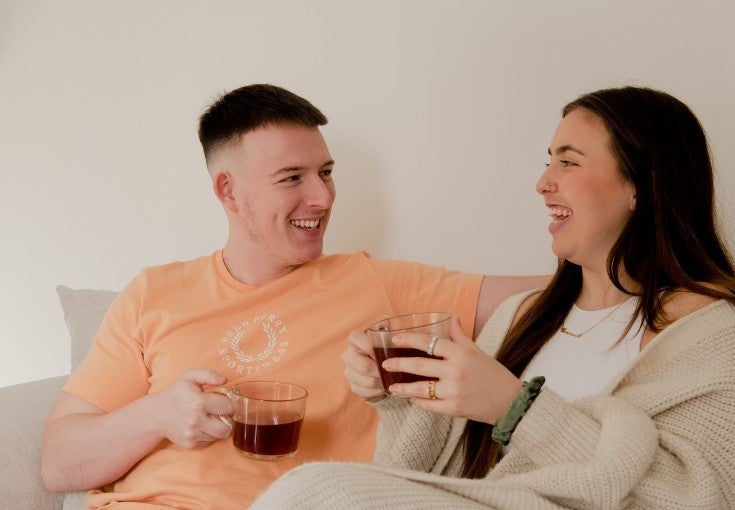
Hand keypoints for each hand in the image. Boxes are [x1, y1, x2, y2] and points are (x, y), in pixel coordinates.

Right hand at [151, 368, 232, 448]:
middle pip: (227, 428)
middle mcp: (196, 421)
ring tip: (208, 418)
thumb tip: (225, 380)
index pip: (228, 407)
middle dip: (227, 420)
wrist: (156, 414)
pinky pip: (209, 441)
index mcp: (199, 402)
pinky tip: (200, 426)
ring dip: (217, 427)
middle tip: (220, 413)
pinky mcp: (190, 444)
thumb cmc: (177, 393)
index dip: (229, 403)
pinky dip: (208, 434)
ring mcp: (192, 434)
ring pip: (219, 435)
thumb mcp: (190, 377)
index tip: (223, 401)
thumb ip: (209, 374)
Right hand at [342, 330, 385, 402]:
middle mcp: (348, 355)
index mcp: (355, 340)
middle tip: (391, 370)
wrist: (381, 371)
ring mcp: (349, 372)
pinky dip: (377, 391)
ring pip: (366, 381)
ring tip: (390, 380)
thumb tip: (386, 319)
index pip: (355, 338)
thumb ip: (386, 328)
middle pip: (362, 366)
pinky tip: (384, 387)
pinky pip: (365, 392)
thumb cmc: (384, 350)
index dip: (368, 345)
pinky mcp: (353, 387)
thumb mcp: (387, 338)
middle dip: (379, 370)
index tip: (382, 352)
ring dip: (381, 382)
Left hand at [382, 317, 521, 423]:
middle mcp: (455, 371)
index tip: (395, 340)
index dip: (409, 340)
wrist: (510, 402)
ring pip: (420, 388)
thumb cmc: (493, 374)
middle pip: (419, 366)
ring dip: (403, 388)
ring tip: (392, 386)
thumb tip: (451, 318)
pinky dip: (418, 402)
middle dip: (398, 365)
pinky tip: (412, 399)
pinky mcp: (454, 409)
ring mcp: (453, 391)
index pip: (429, 343)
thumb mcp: (477, 351)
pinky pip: (429, 405)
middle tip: (385, 364)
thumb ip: (459, 336)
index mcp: (460, 354)